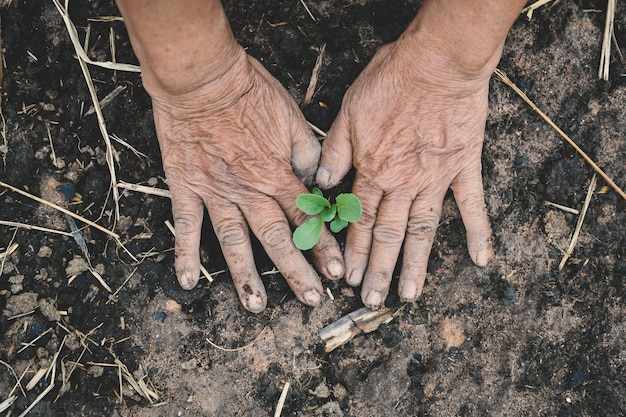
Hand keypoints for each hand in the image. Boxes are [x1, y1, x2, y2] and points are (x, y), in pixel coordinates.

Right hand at [151, 49, 343, 312]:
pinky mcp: (186, 187)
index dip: (323, 246)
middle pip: (275, 238)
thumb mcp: (292, 116)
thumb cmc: (249, 92)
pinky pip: (185, 225)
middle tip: (310, 300)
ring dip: (246, 275)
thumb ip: (309, 152)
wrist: (203, 79)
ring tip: (255, 305)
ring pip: (233, 241)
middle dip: (295, 272)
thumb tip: (320, 180)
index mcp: (276, 174)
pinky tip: (189, 281)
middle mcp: (248, 190)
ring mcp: (215, 192)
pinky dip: (185, 253)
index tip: (337, 272)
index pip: (305, 219)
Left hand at [316, 31, 495, 308]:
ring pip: (423, 230)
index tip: (349, 279)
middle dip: (379, 270)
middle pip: (388, 234)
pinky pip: (472, 205)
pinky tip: (482, 259)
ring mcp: (437, 178)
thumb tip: (319, 184)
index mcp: (374, 169)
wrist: (438, 61)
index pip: (359, 220)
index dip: (353, 251)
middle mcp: (404, 182)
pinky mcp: (464, 167)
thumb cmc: (391, 80)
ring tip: (410, 295)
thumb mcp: (348, 110)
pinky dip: (478, 231)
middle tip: (373, 301)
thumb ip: (334, 151)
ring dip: (416, 264)